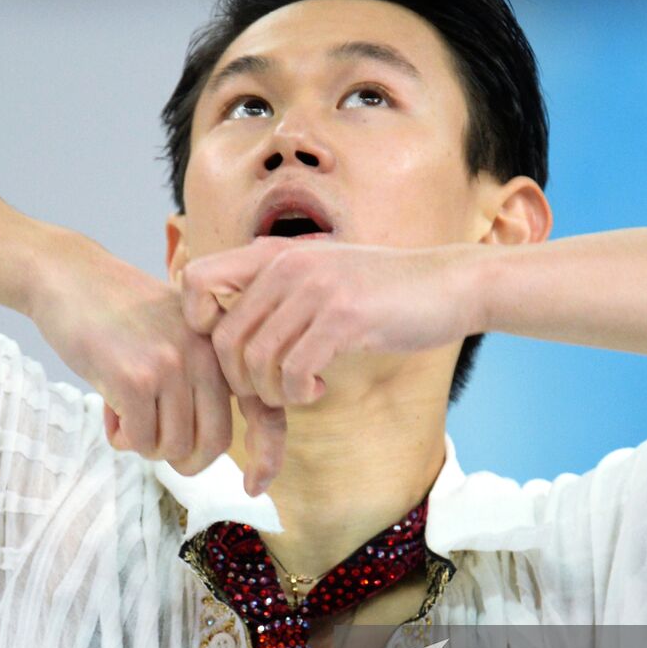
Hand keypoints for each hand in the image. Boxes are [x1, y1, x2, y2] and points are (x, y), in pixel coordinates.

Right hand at [28, 238, 257, 477]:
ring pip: (173, 447)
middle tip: (155, 444)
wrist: (70, 276)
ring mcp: (173, 366)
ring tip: (125, 414)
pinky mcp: (135, 378)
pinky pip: (139, 440)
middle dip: (184, 459)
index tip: (255, 487)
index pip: (263, 409)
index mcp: (222, 347)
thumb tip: (203, 450)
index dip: (267, 455)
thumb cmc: (119, 313)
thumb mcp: (178, 334)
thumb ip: (199, 379)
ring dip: (145, 445)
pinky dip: (122, 438)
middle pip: (214, 442)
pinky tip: (107, 410)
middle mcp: (206, 356)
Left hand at [180, 235, 482, 415]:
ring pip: (257, 361)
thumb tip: (229, 325)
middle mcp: (287, 265)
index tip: (231, 349)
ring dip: (272, 392)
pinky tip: (318, 388)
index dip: (197, 322)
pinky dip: (299, 393)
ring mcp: (315, 290)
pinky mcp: (343, 318)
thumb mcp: (322, 275)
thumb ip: (277, 290)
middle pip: (223, 338)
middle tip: (271, 389)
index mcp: (275, 254)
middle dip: (241, 379)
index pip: (195, 280)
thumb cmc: (384, 290)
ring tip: (298, 391)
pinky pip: (294, 372)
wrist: (451, 284)